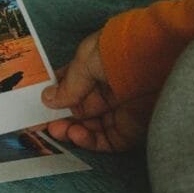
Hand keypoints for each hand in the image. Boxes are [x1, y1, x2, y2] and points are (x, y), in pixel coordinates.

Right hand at [41, 31, 148, 151]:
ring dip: (71, 131)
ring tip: (58, 130)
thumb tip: (48, 99)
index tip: (39, 105)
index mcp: (97, 70)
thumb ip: (68, 85)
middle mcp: (109, 91)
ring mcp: (120, 111)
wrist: (154, 58)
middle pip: (80, 111)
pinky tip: (75, 134)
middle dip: (61, 118)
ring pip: (91, 128)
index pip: (74, 87)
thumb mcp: (84, 61)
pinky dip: (89, 141)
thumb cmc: (117, 52)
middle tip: (45, 124)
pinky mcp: (131, 129)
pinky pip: (106, 141)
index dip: (56, 97)